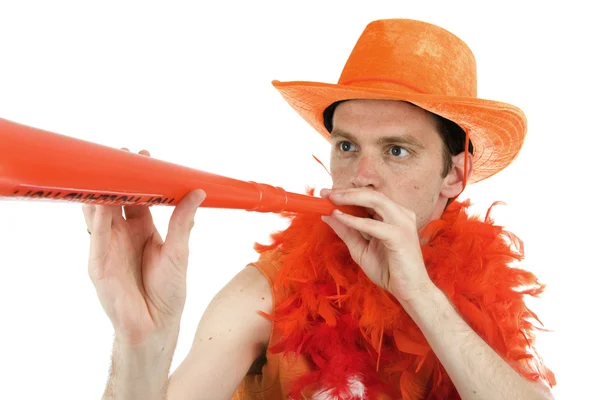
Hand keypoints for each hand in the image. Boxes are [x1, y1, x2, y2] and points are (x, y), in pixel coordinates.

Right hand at [83, 149, 205, 344]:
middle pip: (116, 200)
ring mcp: (108, 247)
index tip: (145, 157)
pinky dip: (97, 216)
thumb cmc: (169, 291)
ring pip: (100, 212)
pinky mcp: (98, 262)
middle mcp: (123, 235)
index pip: (138, 198)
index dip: (139, 178)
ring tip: (106, 169)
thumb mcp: (179, 251)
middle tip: (120, 155)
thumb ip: (182, 222)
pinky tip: (101, 200)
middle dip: (116, 178)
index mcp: (143, 231)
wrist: (155, 324)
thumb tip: (197, 192)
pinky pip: (96, 235)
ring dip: (102, 191)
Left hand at [320, 188, 434, 303]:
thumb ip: (346, 231)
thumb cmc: (388, 270)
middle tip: (325, 193)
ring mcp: (402, 223)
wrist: (409, 291)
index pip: (369, 197)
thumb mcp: (360, 248)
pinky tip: (339, 216)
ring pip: (375, 201)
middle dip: (346, 192)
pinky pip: (373, 225)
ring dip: (351, 198)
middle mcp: (400, 214)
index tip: (325, 193)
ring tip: (332, 200)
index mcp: (393, 215)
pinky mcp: (399, 236)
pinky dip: (354, 220)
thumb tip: (327, 215)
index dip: (347, 193)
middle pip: (371, 194)